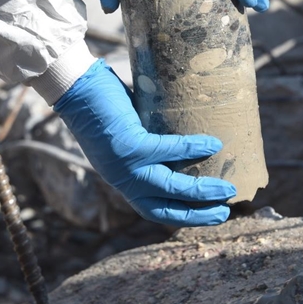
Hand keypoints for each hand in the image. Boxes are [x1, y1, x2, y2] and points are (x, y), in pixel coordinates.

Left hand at [53, 60, 233, 225]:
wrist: (74, 86)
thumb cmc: (103, 103)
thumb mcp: (129, 133)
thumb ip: (152, 143)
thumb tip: (192, 136)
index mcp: (122, 179)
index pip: (154, 210)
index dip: (182, 217)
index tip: (209, 216)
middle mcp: (122, 179)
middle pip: (164, 209)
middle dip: (197, 215)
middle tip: (225, 213)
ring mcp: (124, 165)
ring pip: (170, 187)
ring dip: (202, 191)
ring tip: (228, 189)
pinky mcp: (128, 145)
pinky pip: (166, 151)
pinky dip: (191, 148)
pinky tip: (213, 144)